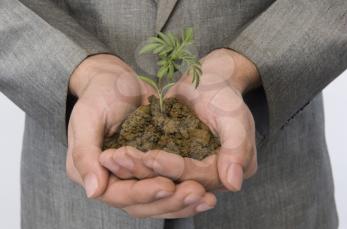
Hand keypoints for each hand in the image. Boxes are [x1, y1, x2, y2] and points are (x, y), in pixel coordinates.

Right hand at [66, 54, 215, 217]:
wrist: (118, 81)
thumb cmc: (99, 94)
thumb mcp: (87, 119)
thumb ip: (85, 154)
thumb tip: (93, 191)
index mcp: (94, 173)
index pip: (119, 194)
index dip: (143, 194)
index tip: (167, 186)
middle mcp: (115, 181)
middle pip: (143, 205)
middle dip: (171, 202)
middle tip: (197, 192)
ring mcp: (135, 176)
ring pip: (159, 200)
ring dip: (183, 202)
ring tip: (208, 198)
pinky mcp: (153, 168)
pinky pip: (170, 183)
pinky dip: (186, 188)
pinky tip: (207, 192)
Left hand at [99, 49, 260, 190]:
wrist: (208, 79)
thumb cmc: (224, 93)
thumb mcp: (234, 117)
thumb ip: (237, 148)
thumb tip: (234, 185)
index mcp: (227, 170)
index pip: (198, 177)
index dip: (175, 169)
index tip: (151, 157)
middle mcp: (207, 174)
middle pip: (175, 180)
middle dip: (147, 171)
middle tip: (119, 159)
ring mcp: (188, 166)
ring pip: (159, 174)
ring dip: (135, 168)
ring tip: (111, 158)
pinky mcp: (171, 157)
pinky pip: (151, 162)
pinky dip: (133, 159)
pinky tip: (114, 154)